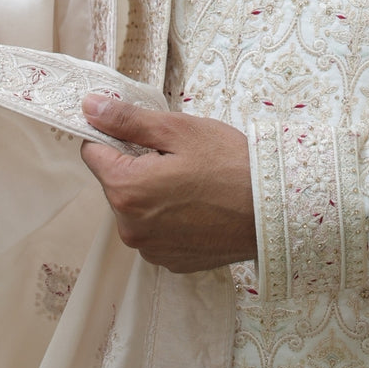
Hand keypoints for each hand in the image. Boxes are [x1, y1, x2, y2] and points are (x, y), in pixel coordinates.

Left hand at [80, 94, 255, 272]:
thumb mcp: (177, 130)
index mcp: (126, 191)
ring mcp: (151, 249)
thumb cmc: (231, 165)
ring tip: (191, 181)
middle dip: (135, 165)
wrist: (279, 212)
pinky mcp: (172, 261)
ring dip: (151, 191)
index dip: (113, 136)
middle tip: (175, 157)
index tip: (141, 133)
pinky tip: (197, 205)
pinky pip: (155, 229)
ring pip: (134, 207)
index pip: (92, 152)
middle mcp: (130, 228)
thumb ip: (126, 120)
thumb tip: (89, 106)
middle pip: (114, 181)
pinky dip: (168, 215)